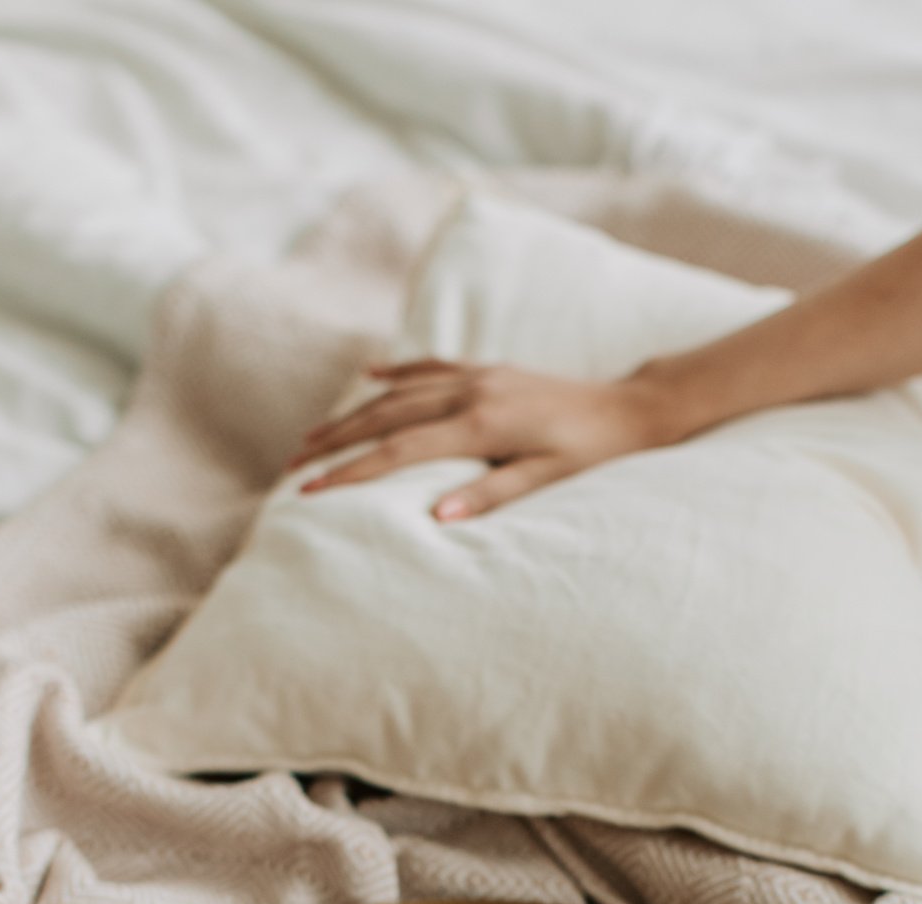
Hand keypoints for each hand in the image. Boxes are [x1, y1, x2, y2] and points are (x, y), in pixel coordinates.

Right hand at [291, 359, 680, 519]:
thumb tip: (436, 518)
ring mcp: (477, 376)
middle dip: (335, 439)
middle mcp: (471, 393)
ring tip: (315, 433)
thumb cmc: (589, 452)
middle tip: (294, 463)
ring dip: (353, 411)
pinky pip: (430, 367)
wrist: (627, 409)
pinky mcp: (487, 369)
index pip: (400, 451)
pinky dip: (396, 372)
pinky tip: (369, 376)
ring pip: (398, 391)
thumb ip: (490, 495)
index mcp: (481, 426)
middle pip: (385, 415)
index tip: (312, 489)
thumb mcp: (544, 480)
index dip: (352, 471)